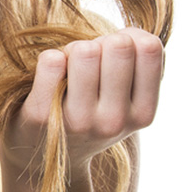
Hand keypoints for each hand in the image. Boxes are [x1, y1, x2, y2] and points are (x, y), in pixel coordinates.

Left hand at [0, 28, 163, 177]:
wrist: (46, 155)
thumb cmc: (90, 109)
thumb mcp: (125, 94)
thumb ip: (137, 57)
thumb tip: (127, 36)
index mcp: (143, 113)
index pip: (149, 48)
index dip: (128, 39)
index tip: (113, 57)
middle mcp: (115, 121)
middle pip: (117, 45)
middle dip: (99, 42)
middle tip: (86, 63)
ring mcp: (79, 121)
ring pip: (84, 51)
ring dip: (71, 50)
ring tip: (67, 72)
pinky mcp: (42, 116)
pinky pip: (51, 62)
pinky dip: (49, 59)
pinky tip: (48, 79)